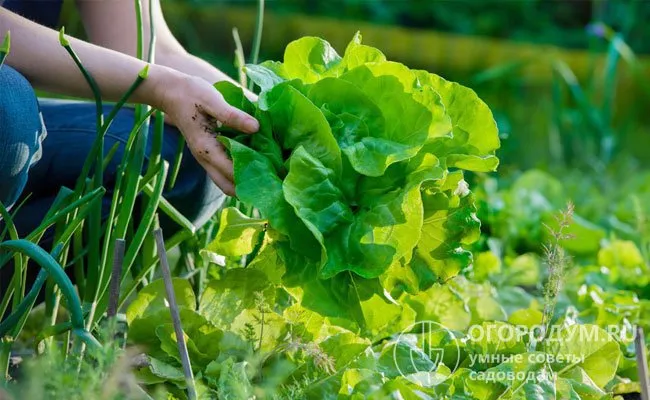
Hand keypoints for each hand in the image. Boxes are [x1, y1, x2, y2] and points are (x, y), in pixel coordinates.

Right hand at [158, 73, 258, 195]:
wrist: (170, 92)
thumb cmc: (191, 94)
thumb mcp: (212, 100)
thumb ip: (233, 116)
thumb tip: (256, 127)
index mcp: (206, 148)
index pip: (231, 173)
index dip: (251, 177)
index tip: (271, 177)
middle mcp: (205, 159)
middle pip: (228, 186)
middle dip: (248, 189)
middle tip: (270, 182)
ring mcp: (205, 158)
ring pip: (225, 181)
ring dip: (242, 182)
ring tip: (265, 175)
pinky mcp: (207, 154)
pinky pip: (223, 171)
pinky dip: (237, 172)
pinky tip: (254, 162)